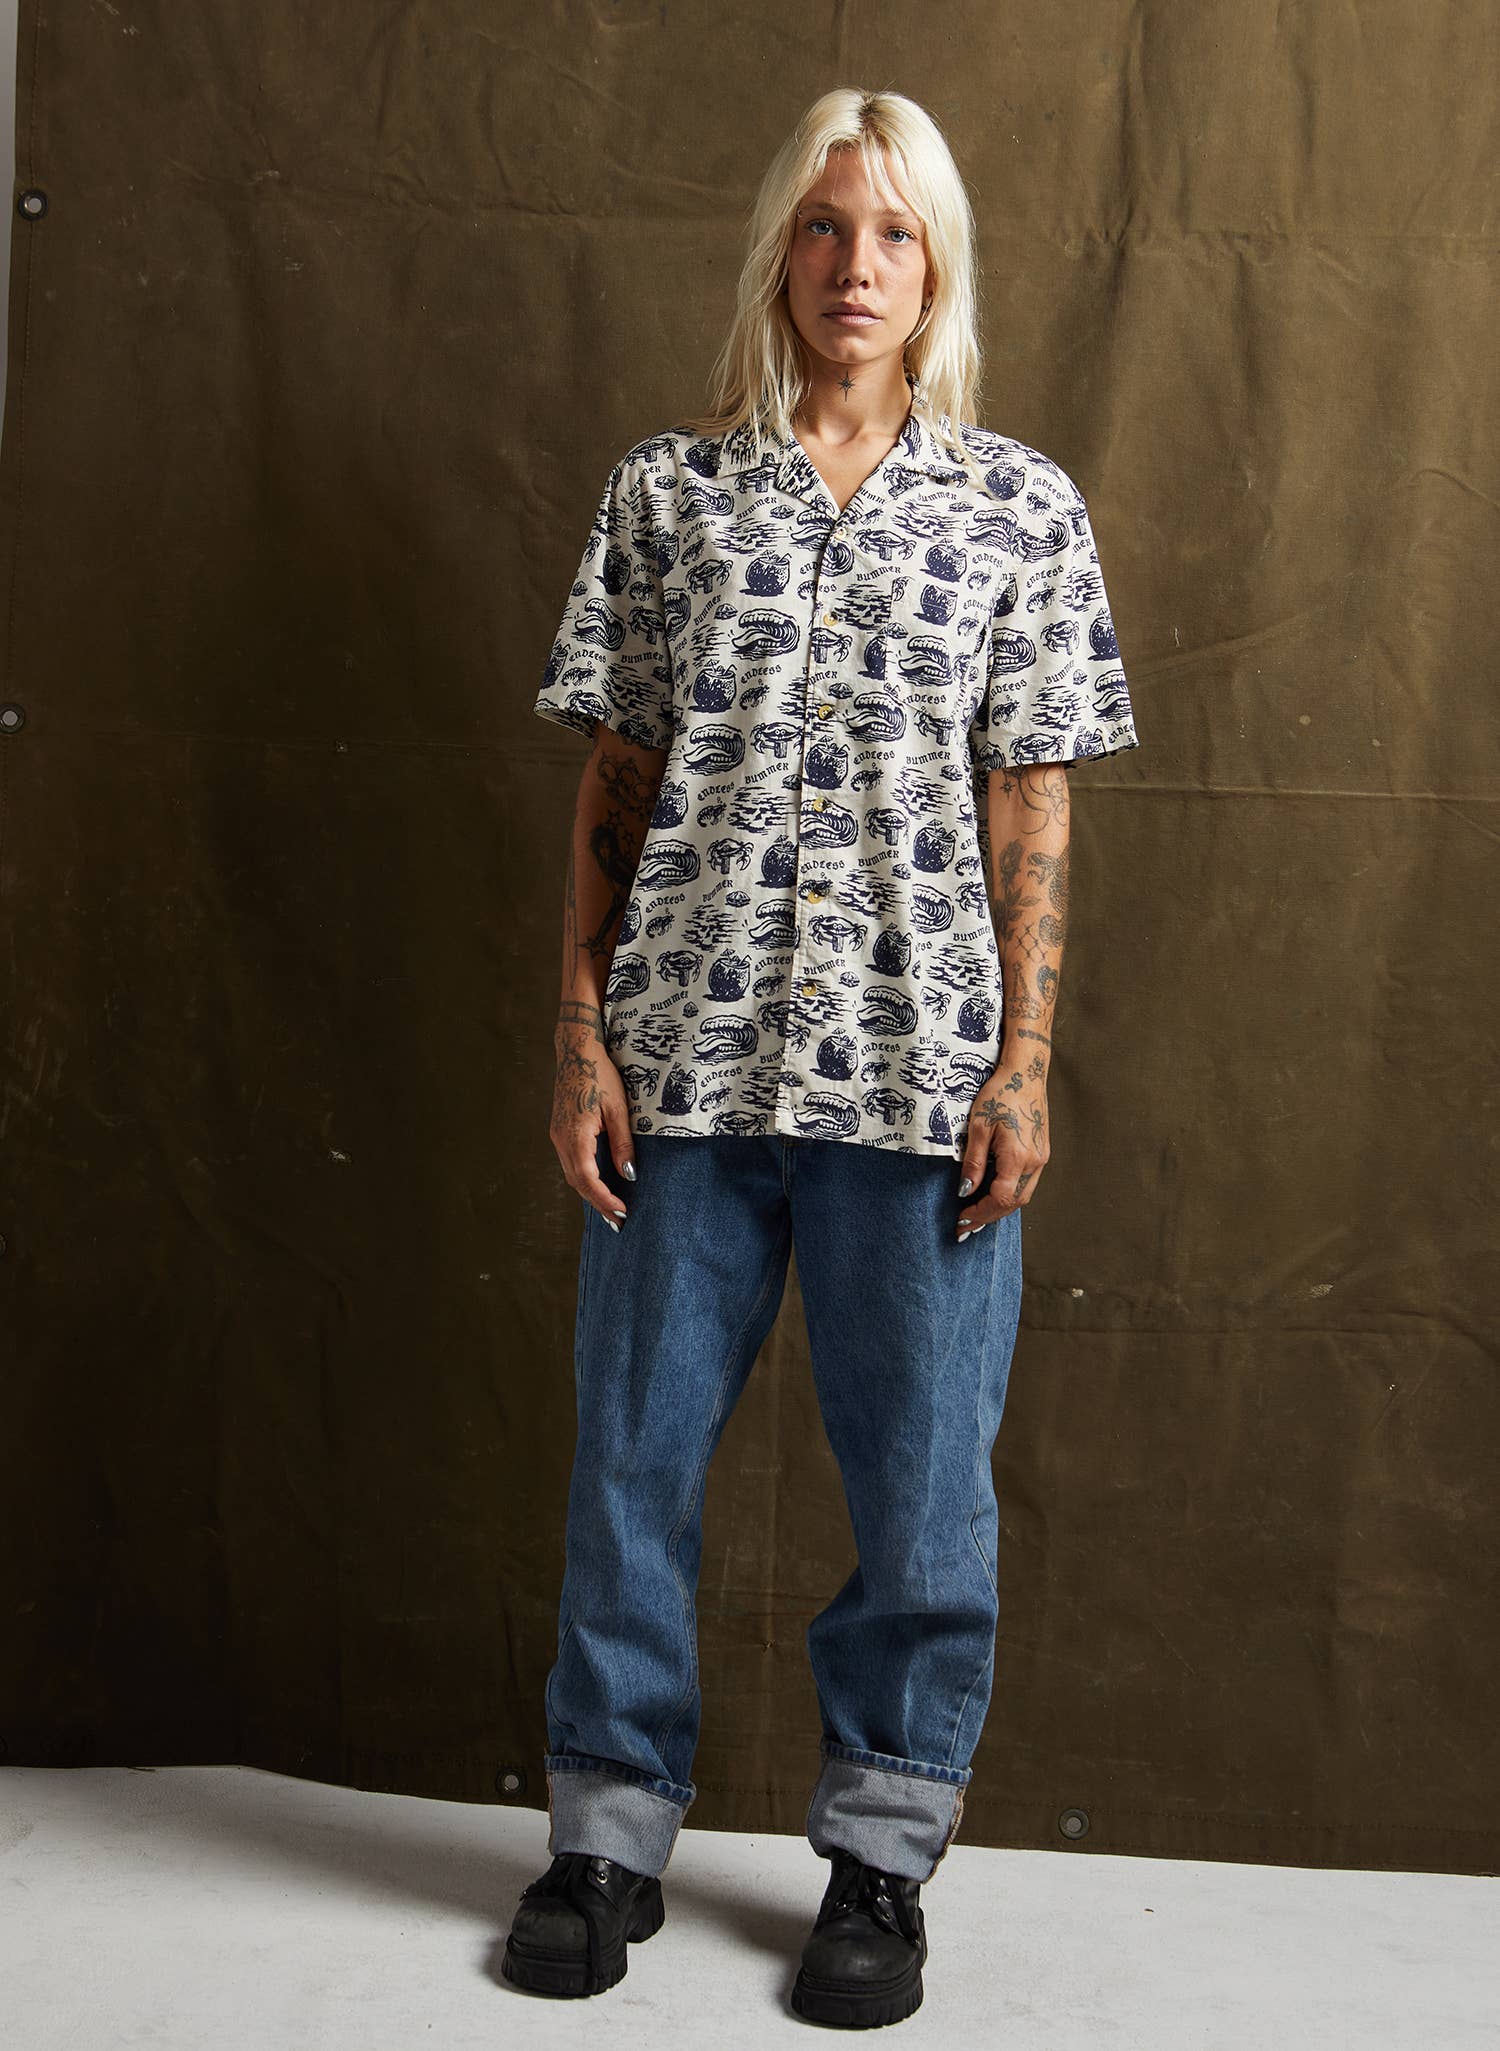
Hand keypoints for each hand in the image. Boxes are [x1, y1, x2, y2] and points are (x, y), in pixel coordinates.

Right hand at [551, 1009, 635, 1228]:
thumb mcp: (618, 1109)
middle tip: (618, 1222)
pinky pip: (570, 1163)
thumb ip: (622, 1143)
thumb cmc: (600, 1075)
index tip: (622, 1213)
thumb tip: (629, 1174)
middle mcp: (561, 1139)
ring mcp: (557, 1136)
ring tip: (610, 1209)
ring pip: (572, 1174)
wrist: (576, 1052)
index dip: (604, 1199)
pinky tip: (598, 1185)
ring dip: (590, 1193)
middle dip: (598, 1203)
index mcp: (575, 1135)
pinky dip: (584, 1179)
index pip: (588, 1179)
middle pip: (577, 1182)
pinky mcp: (560, 1131)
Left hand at [955, 1056, 1049, 1239]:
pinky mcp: (1042, 1153)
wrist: (1026, 1074)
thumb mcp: (978, 1127)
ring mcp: (1042, 1159)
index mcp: (1018, 1158)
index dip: (980, 1213)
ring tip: (977, 1215)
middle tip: (965, 1226)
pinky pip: (1027, 1184)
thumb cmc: (1000, 1094)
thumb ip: (973, 1163)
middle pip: (1013, 1204)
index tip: (961, 1220)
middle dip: (988, 1217)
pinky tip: (994, 1196)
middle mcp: (1035, 1162)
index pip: (1000, 1199)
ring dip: (1000, 1209)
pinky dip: (1010, 1195)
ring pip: (1022, 1196)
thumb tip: (965, 1191)